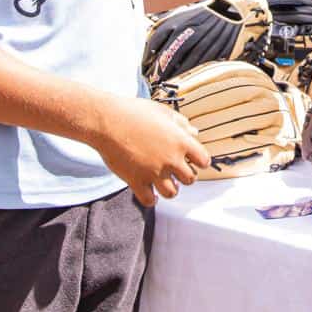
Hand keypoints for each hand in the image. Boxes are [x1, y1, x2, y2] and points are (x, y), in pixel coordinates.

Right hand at [91, 97, 208, 206]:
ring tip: (165, 183)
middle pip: (190, 179)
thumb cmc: (134, 112)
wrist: (107, 121)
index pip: (203, 160)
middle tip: (177, 171)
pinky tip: (152, 194)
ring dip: (170, 189)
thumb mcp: (162, 112)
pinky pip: (149, 200)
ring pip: (172, 193)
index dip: (200, 161)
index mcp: (180, 141)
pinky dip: (152, 199)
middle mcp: (170, 159)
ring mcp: (153, 172)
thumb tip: (194, 132)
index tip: (194, 160)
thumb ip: (181, 123)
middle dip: (185, 176)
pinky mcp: (136, 181)